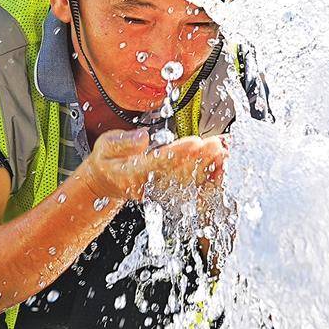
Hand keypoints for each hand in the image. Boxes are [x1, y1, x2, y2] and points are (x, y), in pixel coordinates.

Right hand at [80, 128, 228, 202]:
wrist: (106, 182)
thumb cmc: (107, 161)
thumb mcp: (105, 146)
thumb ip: (122, 142)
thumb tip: (142, 137)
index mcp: (132, 174)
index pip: (159, 163)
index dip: (178, 154)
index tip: (194, 143)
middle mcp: (149, 185)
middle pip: (179, 173)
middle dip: (199, 159)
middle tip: (216, 144)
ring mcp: (161, 190)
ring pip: (188, 181)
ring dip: (207, 167)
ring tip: (223, 151)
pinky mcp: (170, 190)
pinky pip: (192, 187)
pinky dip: (209, 177)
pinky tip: (221, 166)